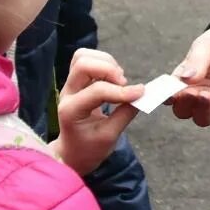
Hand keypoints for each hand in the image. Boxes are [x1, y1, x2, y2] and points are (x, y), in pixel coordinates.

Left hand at [53, 49, 144, 175]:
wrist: (73, 153)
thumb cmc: (89, 149)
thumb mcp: (110, 136)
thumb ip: (126, 113)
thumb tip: (142, 95)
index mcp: (71, 111)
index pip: (97, 91)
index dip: (122, 91)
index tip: (141, 94)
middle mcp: (67, 93)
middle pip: (84, 64)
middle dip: (109, 69)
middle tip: (124, 85)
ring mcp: (70, 85)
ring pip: (83, 56)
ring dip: (106, 63)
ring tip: (119, 80)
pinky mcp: (77, 81)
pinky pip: (87, 59)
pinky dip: (104, 62)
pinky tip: (114, 78)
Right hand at [169, 20, 209, 125]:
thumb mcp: (209, 43)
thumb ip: (195, 60)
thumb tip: (181, 80)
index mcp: (188, 77)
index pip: (171, 92)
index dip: (165, 95)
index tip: (164, 93)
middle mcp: (201, 91)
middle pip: (184, 110)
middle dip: (182, 105)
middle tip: (185, 94)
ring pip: (202, 117)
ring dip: (199, 110)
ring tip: (201, 95)